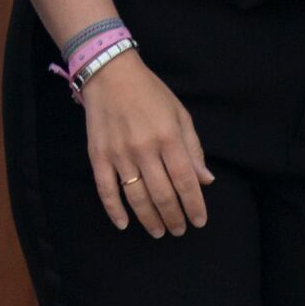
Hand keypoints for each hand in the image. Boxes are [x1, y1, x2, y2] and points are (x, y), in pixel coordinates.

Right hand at [81, 53, 213, 237]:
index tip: (198, 221)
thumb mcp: (179, 114)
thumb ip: (193, 148)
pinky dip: (114, 210)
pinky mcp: (98, 156)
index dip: (194, 205)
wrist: (110, 74)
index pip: (186, 181)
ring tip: (159, 231)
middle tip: (179, 230)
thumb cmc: (150, 93)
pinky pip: (106, 190)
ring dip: (149, 220)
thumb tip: (206, 180)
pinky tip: (123, 224)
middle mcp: (145, 149)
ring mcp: (119, 154)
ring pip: (137, 197)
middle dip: (174, 218)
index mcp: (168, 137)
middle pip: (162, 194)